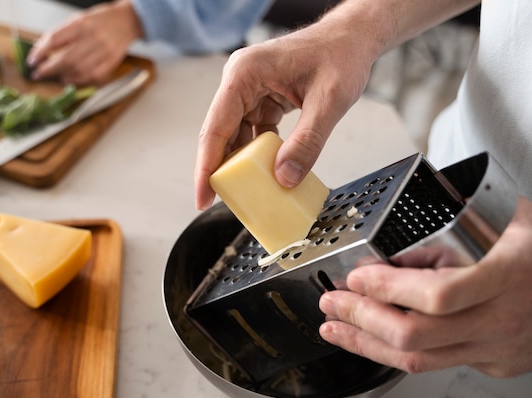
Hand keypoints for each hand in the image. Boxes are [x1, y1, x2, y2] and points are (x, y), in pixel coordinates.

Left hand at [27, 0, 141, 85]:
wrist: (127, 21)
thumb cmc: (101, 20)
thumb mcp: (78, 19)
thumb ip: (61, 34)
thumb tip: (41, 49)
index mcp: (81, 24)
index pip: (55, 40)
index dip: (40, 52)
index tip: (32, 60)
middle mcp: (93, 38)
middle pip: (66, 59)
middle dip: (49, 69)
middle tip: (38, 74)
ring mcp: (104, 51)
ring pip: (79, 70)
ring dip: (63, 76)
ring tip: (56, 77)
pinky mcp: (112, 62)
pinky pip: (93, 77)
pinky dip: (80, 81)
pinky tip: (71, 79)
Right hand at [194, 10, 382, 209]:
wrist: (353, 38)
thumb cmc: (341, 54)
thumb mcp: (329, 101)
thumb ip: (308, 141)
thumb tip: (285, 177)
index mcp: (245, 74)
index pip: (216, 127)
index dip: (207, 166)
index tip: (203, 196)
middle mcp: (241, 80)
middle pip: (220, 133)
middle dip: (220, 169)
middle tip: (219, 201)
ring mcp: (250, 90)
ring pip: (235, 135)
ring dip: (241, 162)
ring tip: (245, 191)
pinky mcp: (262, 98)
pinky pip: (253, 131)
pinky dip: (258, 153)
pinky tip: (266, 172)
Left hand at [319, 196, 531, 377]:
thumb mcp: (498, 216)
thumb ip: (446, 235)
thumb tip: (390, 258)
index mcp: (506, 275)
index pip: (437, 295)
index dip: (388, 288)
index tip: (356, 276)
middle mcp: (502, 319)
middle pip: (416, 335)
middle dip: (360, 318)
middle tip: (332, 302)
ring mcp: (499, 348)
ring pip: (419, 360)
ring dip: (366, 343)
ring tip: (336, 329)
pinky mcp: (495, 363)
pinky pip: (435, 363)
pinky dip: (396, 349)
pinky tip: (373, 338)